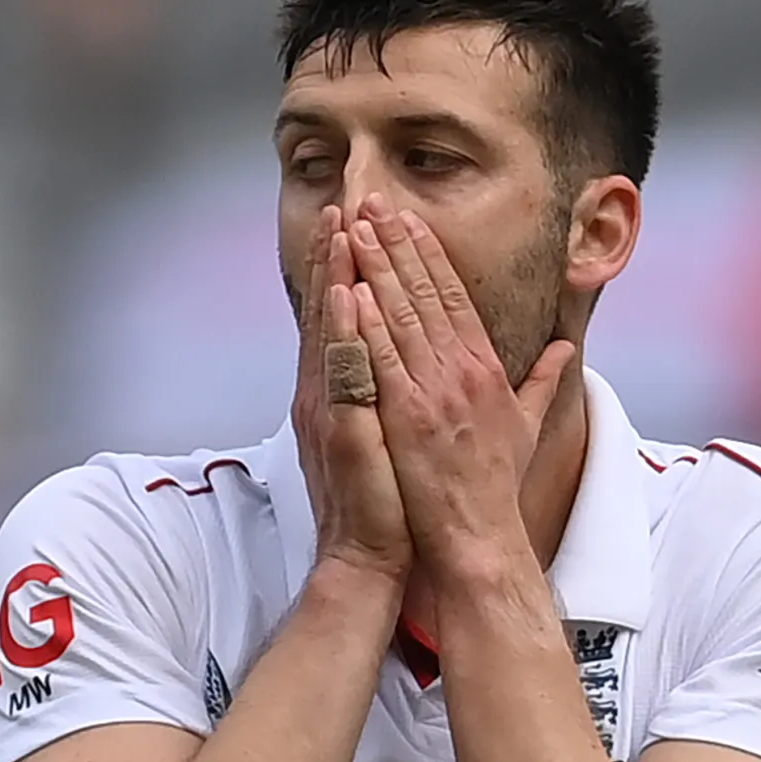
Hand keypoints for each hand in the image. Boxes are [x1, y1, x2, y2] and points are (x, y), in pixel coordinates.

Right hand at [290, 204, 409, 582]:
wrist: (370, 556)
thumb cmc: (391, 500)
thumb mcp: (401, 438)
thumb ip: (409, 396)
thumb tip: (428, 367)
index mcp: (350, 389)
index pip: (351, 317)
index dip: (354, 270)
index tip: (361, 224)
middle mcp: (332, 393)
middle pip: (334, 311)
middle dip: (340, 257)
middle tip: (343, 204)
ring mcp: (333, 410)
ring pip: (332, 331)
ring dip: (335, 278)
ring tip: (339, 228)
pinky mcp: (342, 431)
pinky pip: (341, 373)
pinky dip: (341, 333)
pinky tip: (344, 296)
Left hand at [346, 201, 572, 576]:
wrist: (477, 536)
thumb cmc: (494, 486)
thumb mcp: (527, 426)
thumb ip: (542, 380)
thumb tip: (565, 349)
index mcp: (486, 369)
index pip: (455, 297)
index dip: (430, 256)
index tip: (410, 221)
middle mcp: (462, 372)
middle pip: (426, 294)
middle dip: (399, 244)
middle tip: (375, 204)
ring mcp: (433, 391)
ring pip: (400, 315)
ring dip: (376, 268)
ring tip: (355, 227)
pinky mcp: (406, 414)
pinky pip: (380, 356)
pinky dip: (364, 321)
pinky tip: (348, 287)